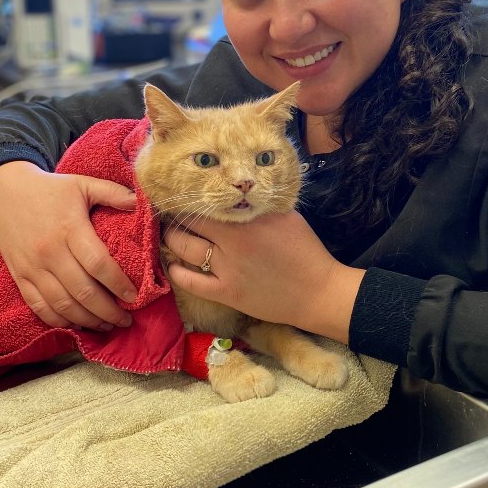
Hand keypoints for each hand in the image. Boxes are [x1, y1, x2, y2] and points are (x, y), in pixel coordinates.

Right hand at [0, 160, 138, 330]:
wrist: (3, 191)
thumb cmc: (49, 189)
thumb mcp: (82, 184)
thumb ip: (113, 192)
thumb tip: (142, 202)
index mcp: (70, 229)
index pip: (98, 263)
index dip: (118, 283)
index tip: (135, 296)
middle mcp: (50, 252)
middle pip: (83, 291)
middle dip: (108, 310)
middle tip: (126, 320)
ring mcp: (32, 267)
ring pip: (62, 304)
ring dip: (87, 320)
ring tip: (107, 325)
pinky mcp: (20, 276)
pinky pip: (39, 306)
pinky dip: (59, 320)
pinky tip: (77, 325)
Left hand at [163, 211, 364, 343]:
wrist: (317, 292)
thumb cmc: (306, 251)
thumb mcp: (285, 217)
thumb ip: (258, 206)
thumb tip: (236, 194)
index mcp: (248, 219)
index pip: (209, 202)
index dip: (193, 198)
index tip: (186, 194)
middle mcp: (233, 241)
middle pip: (191, 223)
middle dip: (177, 217)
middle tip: (172, 213)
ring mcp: (227, 268)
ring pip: (184, 249)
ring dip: (172, 240)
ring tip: (170, 234)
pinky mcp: (226, 292)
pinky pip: (190, 282)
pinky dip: (176, 272)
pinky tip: (173, 264)